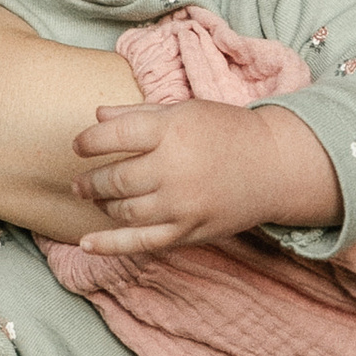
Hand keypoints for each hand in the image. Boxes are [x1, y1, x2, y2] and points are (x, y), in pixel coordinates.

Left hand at [69, 98, 339, 255]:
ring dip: (102, 205)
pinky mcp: (188, 231)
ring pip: (124, 211)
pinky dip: (109, 245)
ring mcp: (181, 205)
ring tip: (97, 199)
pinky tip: (86, 243)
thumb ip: (138, 114)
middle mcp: (174, 169)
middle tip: (81, 182)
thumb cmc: (227, 132)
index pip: (114, 136)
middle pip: (115, 179)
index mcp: (172, 131)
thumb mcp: (185, 111)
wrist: (275, 166)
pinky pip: (140, 243)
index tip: (79, 145)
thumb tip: (96, 116)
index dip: (88, 142)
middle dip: (90, 181)